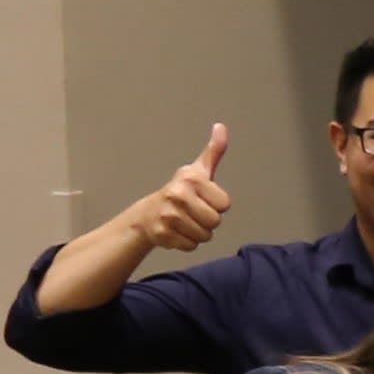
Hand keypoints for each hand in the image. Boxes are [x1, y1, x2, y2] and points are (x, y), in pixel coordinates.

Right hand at [113, 125, 232, 252]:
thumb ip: (214, 151)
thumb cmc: (181, 192)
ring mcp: (167, 216)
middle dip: (208, 220)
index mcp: (191, 179)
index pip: (225, 204)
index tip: (203, 198)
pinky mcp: (161, 235)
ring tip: (184, 221)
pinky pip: (191, 246)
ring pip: (205, 236)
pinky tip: (176, 232)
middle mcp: (177, 195)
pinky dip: (187, 243)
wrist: (148, 215)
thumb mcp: (198, 170)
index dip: (217, 204)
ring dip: (198, 232)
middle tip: (193, 212)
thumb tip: (221, 127)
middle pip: (215, 221)